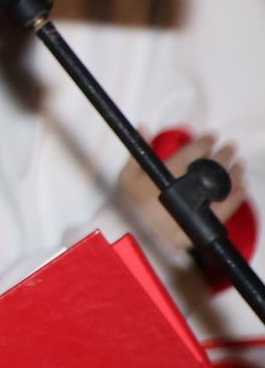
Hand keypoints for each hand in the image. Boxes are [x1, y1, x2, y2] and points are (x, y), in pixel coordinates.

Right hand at [118, 130, 246, 250]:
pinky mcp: (202, 227)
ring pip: (221, 190)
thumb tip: (145, 126)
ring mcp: (194, 212)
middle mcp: (181, 194)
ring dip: (233, 175)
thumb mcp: (126, 178)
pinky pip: (225, 211)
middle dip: (223, 156)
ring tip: (240, 164)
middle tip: (231, 146)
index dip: (202, 143)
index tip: (212, 135)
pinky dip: (236, 198)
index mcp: (163, 179)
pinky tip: (242, 188)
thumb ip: (138, 153)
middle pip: (208, 171)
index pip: (188, 156)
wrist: (134, 241)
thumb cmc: (128, 207)